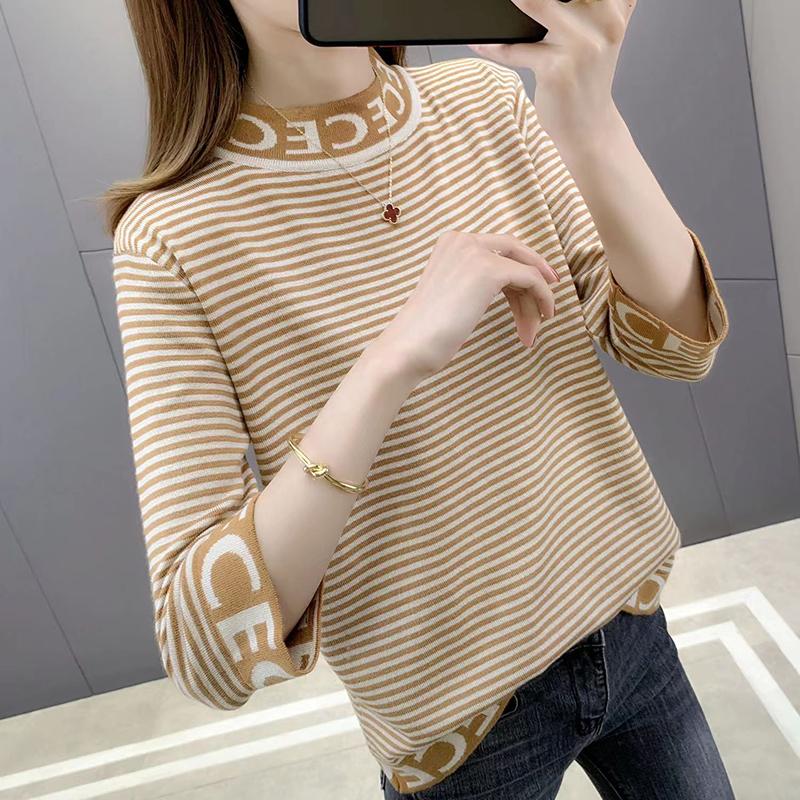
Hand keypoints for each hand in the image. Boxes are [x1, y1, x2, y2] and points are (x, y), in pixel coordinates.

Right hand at [379, 230, 558, 379]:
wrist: (409, 346)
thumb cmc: (426, 332)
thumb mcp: (453, 295)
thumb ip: (477, 283)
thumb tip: (515, 291)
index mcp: (451, 243)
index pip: (498, 251)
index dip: (521, 271)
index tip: (535, 294)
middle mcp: (463, 240)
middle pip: (516, 255)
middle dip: (535, 282)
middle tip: (546, 308)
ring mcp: (476, 253)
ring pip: (526, 270)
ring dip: (535, 301)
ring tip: (532, 331)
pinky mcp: (490, 271)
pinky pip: (532, 279)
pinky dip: (542, 298)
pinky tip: (541, 319)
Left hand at [468, 0, 636, 133]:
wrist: (589, 128)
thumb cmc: (585, 79)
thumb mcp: (599, 36)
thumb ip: (590, 7)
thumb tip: (532, 0)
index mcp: (615, 10)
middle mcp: (604, 23)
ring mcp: (581, 46)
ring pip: (536, 4)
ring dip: (513, 1)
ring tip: (490, 5)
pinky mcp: (557, 69)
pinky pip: (515, 50)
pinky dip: (493, 47)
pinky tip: (478, 43)